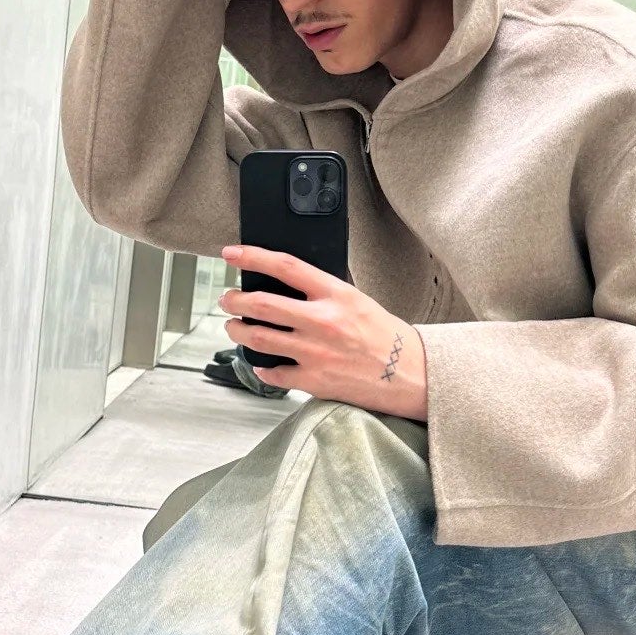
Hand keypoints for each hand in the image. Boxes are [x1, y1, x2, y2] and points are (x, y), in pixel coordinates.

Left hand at [218, 244, 427, 421]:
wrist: (408, 373)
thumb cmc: (383, 335)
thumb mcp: (355, 299)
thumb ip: (321, 292)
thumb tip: (281, 287)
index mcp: (335, 295)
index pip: (285, 266)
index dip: (252, 256)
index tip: (231, 254)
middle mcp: (323, 322)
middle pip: (261, 304)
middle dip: (234, 300)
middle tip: (227, 300)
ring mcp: (316, 353)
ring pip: (258, 338)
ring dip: (237, 331)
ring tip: (234, 327)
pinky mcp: (314, 381)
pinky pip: (273, 372)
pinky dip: (261, 367)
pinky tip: (261, 363)